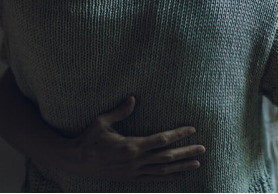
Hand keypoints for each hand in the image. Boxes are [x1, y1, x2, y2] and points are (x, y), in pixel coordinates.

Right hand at [51, 97, 204, 181]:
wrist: (75, 162)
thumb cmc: (88, 139)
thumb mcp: (102, 121)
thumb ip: (120, 111)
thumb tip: (133, 98)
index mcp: (131, 146)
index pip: (161, 139)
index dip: (178, 134)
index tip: (191, 129)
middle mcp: (135, 161)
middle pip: (167, 156)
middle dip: (186, 152)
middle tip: (202, 149)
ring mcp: (134, 172)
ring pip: (163, 170)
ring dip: (181, 166)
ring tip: (197, 163)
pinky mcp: (130, 179)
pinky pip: (153, 179)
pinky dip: (168, 177)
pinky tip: (179, 175)